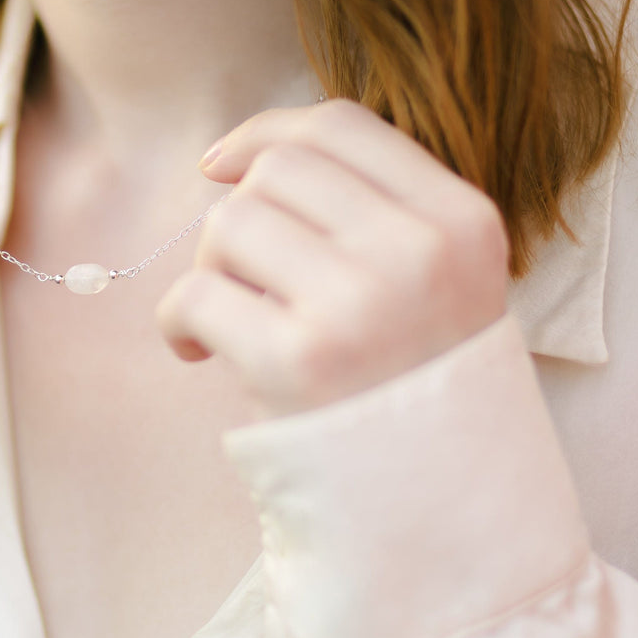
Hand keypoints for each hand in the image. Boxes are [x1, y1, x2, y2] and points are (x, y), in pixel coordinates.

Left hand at [156, 99, 508, 418]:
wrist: (441, 512)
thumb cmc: (414, 386)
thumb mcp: (436, 280)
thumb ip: (364, 209)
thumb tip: (230, 157)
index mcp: (461, 219)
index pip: (340, 125)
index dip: (265, 134)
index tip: (220, 167)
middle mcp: (416, 251)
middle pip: (276, 171)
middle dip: (238, 217)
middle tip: (244, 281)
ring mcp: (357, 304)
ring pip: (229, 224)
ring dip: (210, 269)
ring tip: (232, 320)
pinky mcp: (296, 361)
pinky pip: (194, 294)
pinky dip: (176, 321)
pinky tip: (199, 352)